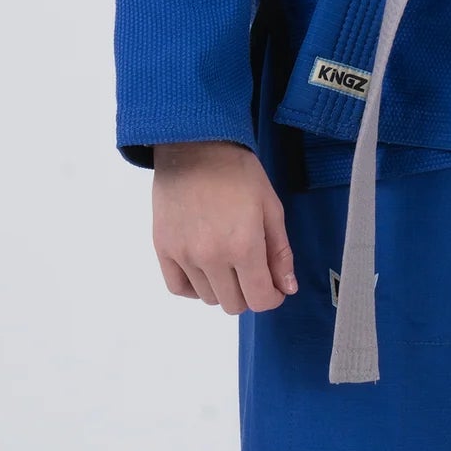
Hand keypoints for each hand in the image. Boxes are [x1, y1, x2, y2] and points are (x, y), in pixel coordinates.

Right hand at [151, 140, 298, 313]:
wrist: (195, 146)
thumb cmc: (239, 171)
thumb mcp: (270, 206)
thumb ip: (280, 251)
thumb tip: (287, 288)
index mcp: (244, 246)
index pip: (260, 299)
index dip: (272, 297)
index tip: (274, 285)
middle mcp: (212, 258)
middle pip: (233, 304)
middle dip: (249, 292)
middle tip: (251, 267)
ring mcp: (184, 256)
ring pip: (208, 298)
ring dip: (222, 287)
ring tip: (226, 258)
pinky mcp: (163, 250)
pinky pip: (178, 289)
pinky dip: (194, 287)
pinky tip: (204, 268)